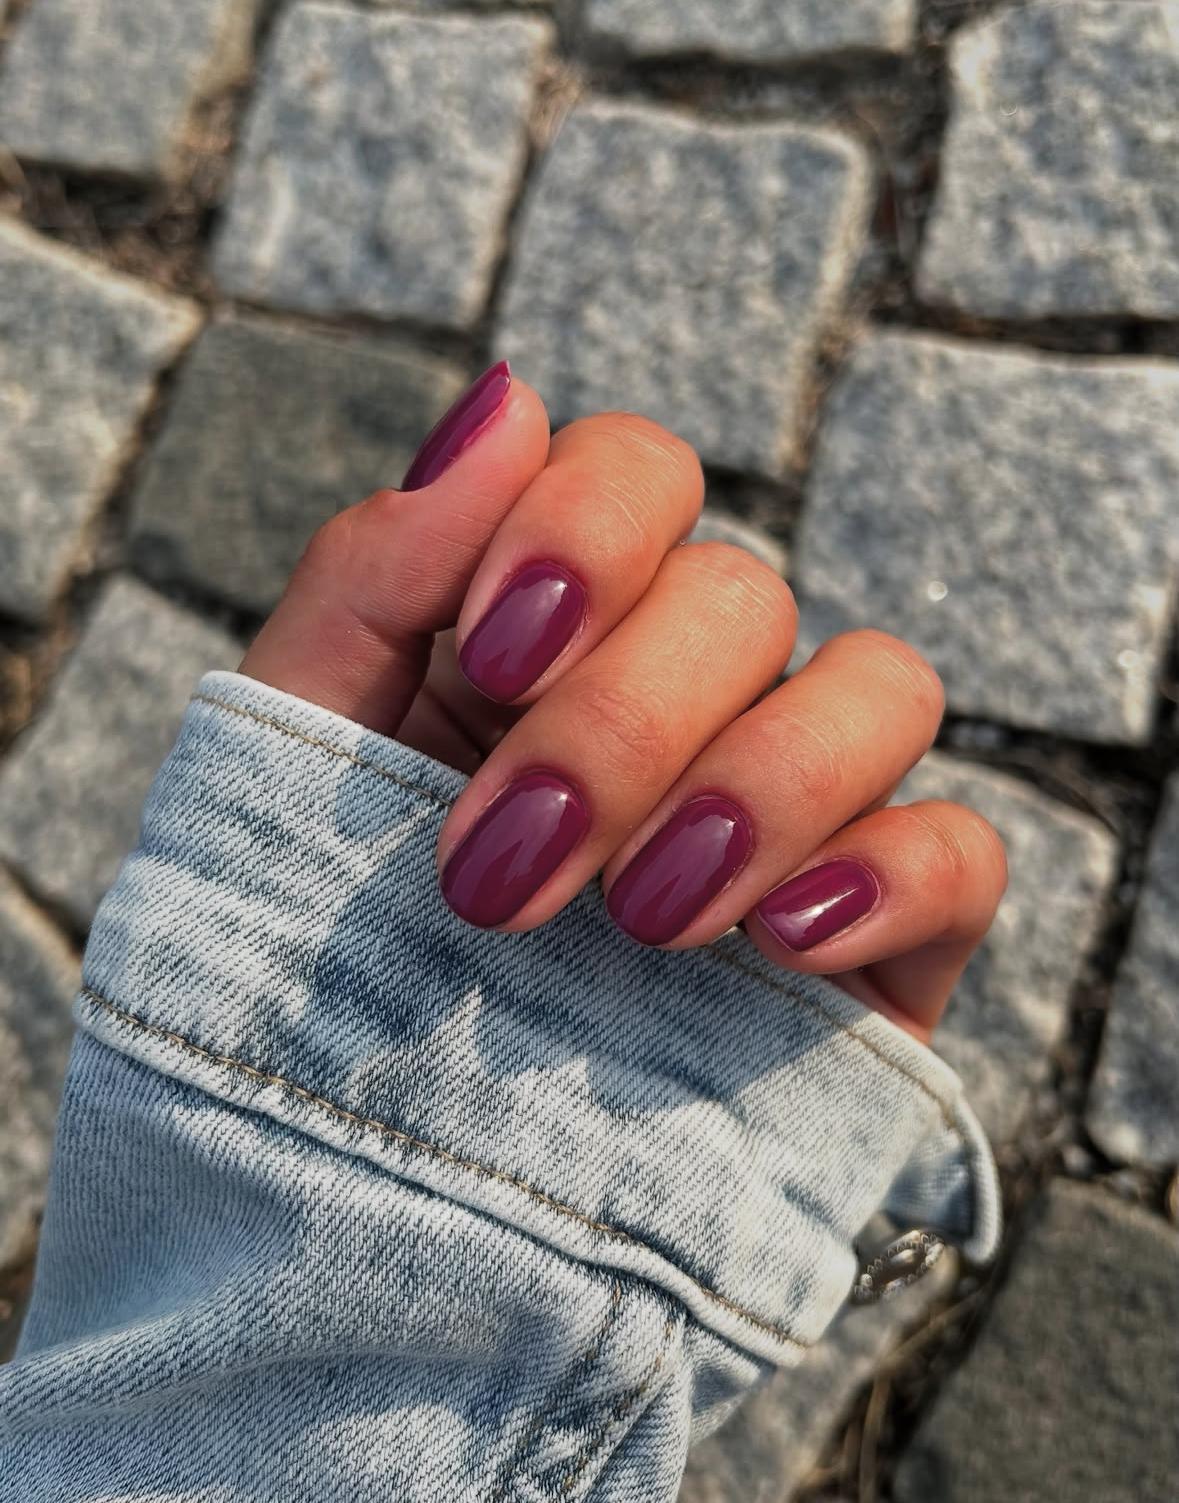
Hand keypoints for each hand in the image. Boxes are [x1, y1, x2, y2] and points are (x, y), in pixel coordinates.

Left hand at [242, 364, 1006, 1042]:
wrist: (374, 1198)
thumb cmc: (324, 963)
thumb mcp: (302, 759)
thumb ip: (376, 575)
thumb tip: (501, 400)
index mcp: (553, 635)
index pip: (634, 471)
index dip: (582, 529)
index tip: (488, 656)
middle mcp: (686, 698)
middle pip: (742, 592)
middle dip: (619, 725)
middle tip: (497, 875)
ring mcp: (792, 812)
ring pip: (879, 687)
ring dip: (754, 785)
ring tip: (639, 921)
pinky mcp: (875, 936)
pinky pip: (960, 845)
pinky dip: (882, 870)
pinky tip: (775, 943)